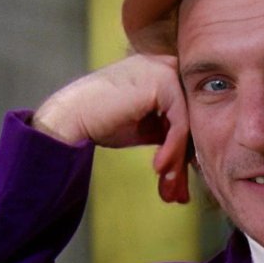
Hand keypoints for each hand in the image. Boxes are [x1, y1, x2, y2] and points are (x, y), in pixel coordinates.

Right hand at [33, 54, 189, 202]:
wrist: (69, 117)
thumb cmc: (101, 122)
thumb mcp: (145, 127)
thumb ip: (169, 131)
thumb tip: (195, 156)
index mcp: (163, 73)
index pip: (185, 115)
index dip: (182, 152)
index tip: (175, 184)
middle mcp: (167, 66)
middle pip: (190, 120)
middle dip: (183, 162)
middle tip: (177, 196)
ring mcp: (166, 70)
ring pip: (187, 124)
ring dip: (178, 162)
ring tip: (169, 190)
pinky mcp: (163, 81)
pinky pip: (179, 123)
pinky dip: (172, 150)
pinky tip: (159, 169)